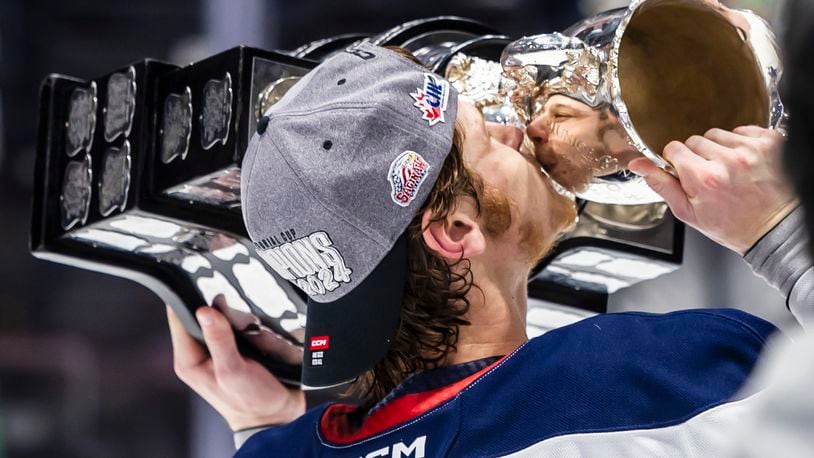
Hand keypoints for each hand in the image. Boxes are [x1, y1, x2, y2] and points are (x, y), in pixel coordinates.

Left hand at [166, 304, 304, 430]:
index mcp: (189, 359)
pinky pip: (239, 325)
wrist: (277, 416)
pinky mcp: (236, 348)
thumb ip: (219, 340)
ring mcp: (218, 350)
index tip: (209, 288)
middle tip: (236, 313)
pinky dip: (248, 323)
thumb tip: (204, 310)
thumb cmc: (251, 402)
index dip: (190, 299)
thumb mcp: (232, 371)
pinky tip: (257, 329)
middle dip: (218, 307)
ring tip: (250, 326)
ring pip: (221, 316)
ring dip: (236, 315)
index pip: (178, 317)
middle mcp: (200, 352)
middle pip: (200, 313)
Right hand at [629, 126, 796, 254]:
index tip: (687, 172)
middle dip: (698, 156)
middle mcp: (727, 160)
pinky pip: (743, 130)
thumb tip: (637, 164)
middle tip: (711, 177)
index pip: (675, 148)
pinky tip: (746, 164)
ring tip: (730, 171)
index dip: (677, 161)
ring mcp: (751, 149)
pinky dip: (741, 143)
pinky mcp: (770, 141)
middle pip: (695, 140)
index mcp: (703, 178)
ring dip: (719, 149)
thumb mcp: (688, 211)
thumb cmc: (731, 224)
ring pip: (718, 134)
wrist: (775, 228)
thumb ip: (661, 184)